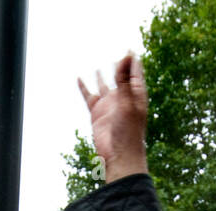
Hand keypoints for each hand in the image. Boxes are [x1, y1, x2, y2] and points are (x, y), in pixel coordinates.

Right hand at [77, 53, 147, 182]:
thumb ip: (124, 80)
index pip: (135, 72)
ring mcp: (109, 105)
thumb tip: (125, 57)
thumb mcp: (127, 102)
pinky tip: (79, 79)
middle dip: (120, 66)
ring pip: (104, 86)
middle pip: (121, 77)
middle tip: (120, 55)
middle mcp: (123, 97)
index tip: (130, 50)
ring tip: (98, 68)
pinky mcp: (97, 113)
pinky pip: (89, 96)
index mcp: (136, 94)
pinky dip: (84, 87)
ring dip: (102, 77)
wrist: (119, 154)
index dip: (132, 60)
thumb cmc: (129, 131)